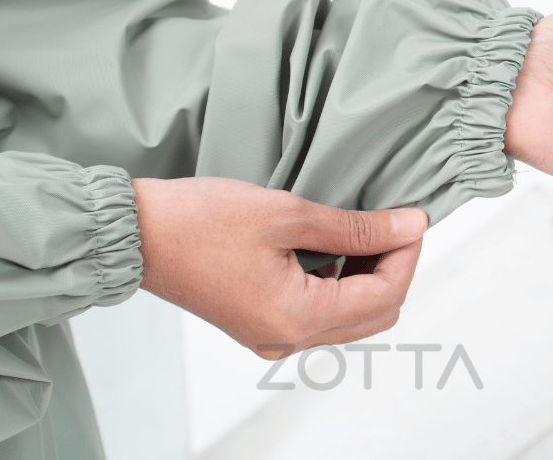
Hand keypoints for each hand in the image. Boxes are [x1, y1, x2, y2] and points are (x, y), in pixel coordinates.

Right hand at [131, 176, 427, 358]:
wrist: (140, 234)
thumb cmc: (201, 220)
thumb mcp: (288, 214)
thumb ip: (356, 226)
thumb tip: (410, 226)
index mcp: (297, 319)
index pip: (384, 296)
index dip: (407, 254)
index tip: (412, 218)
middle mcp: (287, 338)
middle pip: (373, 315)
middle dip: (393, 268)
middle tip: (392, 224)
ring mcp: (272, 335)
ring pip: (348, 317)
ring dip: (366, 275)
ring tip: (362, 230)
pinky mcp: (260, 321)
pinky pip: (319, 313)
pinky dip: (338, 281)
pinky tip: (332, 246)